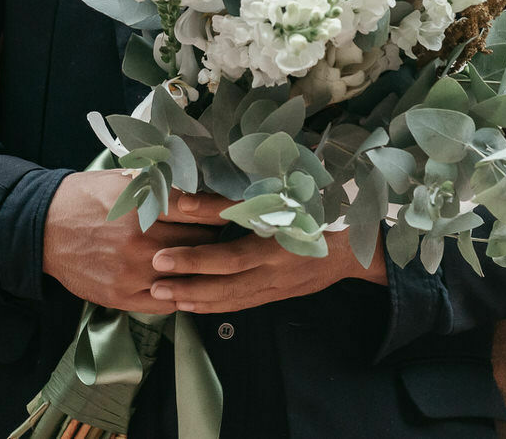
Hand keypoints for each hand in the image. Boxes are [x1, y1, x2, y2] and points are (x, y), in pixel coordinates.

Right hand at [41, 170, 227, 312]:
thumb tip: (200, 187)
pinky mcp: (121, 296)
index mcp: (145, 205)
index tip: (234, 211)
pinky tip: (188, 285)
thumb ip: (161, 185)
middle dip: (212, 238)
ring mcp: (133, 271)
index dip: (221, 211)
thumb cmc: (86, 198)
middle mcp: (142, 239)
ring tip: (207, 260)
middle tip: (219, 235)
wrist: (43, 228)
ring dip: (200, 268)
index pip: (201, 210)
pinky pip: (166, 302)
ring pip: (187, 274)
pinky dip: (181, 293)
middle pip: (200, 243)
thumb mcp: (124, 181)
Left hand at [147, 192, 388, 312]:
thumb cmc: (311, 209)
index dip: (195, 259)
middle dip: (187, 285)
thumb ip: (231, 203)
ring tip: (163, 297)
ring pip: (232, 300)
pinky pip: (242, 305)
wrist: (351, 246)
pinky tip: (192, 305)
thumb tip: (185, 201)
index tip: (161, 255)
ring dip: (196, 300)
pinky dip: (214, 307)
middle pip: (226, 284)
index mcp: (277, 242)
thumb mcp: (278, 198)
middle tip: (154, 284)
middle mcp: (275, 270)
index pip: (230, 257)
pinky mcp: (276, 295)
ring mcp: (276, 286)